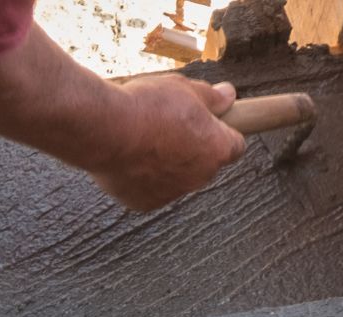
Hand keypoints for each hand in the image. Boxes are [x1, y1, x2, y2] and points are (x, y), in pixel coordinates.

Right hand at [89, 76, 247, 211]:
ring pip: (176, 177)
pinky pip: (150, 189)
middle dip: (193, 147)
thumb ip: (212, 97)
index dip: (224, 132)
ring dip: (167, 161)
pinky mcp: (145, 203)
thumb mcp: (185, 88)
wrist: (106, 130)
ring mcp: (173, 193)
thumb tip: (228, 96)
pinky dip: (143, 175)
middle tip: (170, 124)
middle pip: (205, 163)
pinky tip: (129, 155)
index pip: (236, 146)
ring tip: (144, 138)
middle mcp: (199, 177)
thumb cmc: (146, 107)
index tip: (213, 123)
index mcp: (216, 148)